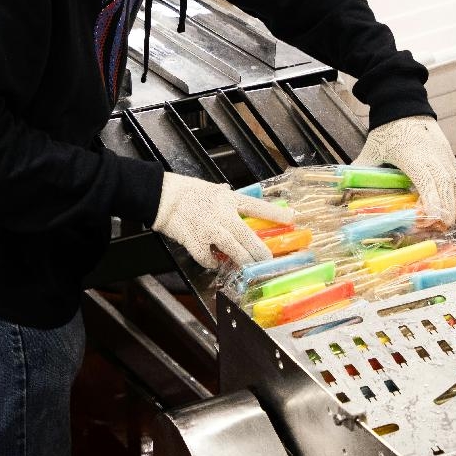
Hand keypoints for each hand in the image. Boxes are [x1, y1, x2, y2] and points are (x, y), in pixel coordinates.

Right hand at [151, 173, 293, 268]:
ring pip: (233, 249)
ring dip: (243, 260)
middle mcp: (222, 214)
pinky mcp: (195, 241)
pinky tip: (213, 262)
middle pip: (248, 236)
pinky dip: (211, 262)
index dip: (275, 214)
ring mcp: (209, 229)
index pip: (257, 206)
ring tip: (248, 267)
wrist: (163, 196)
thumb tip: (229, 192)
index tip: (293, 219)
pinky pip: (208, 257)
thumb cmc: (186, 191)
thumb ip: (223, 194)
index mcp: (228, 199)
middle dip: (261, 251)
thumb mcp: (211, 188)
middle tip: (268, 260)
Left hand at [354, 116, 455, 227]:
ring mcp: (444, 157)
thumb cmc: (388, 131)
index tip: (430, 219)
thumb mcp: (372, 150)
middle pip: (445, 188)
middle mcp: (433, 157)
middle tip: (439, 230)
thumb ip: (360, 169)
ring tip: (452, 226)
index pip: (427, 182)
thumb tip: (343, 189)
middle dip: (445, 211)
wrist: (405, 107)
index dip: (431, 202)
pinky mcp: (451, 158)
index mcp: (412, 156)